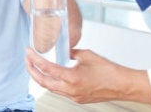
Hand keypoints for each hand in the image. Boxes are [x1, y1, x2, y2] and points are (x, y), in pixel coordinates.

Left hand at [25, 48, 150, 103]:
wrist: (123, 85)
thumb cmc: (110, 71)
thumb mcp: (87, 55)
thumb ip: (72, 52)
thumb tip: (65, 50)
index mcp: (72, 78)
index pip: (46, 68)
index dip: (34, 59)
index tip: (28, 52)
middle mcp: (70, 89)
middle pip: (43, 82)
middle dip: (32, 70)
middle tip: (27, 60)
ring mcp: (73, 96)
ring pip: (50, 88)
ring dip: (41, 78)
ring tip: (36, 67)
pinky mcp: (78, 99)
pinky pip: (60, 91)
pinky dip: (52, 83)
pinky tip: (52, 75)